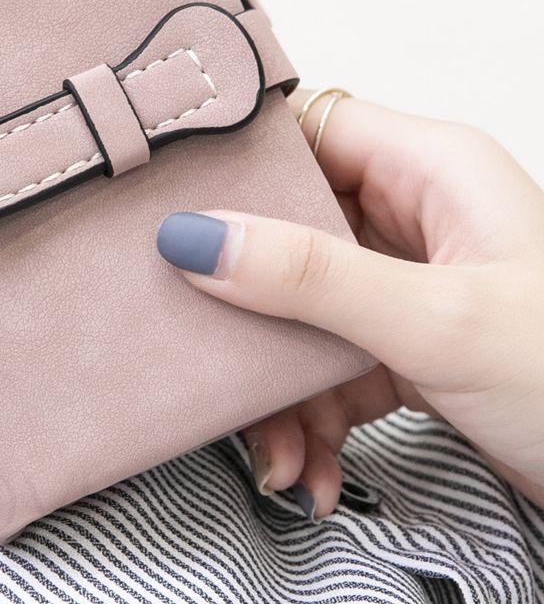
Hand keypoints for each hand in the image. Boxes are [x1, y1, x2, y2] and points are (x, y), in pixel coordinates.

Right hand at [155, 89, 543, 516]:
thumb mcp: (435, 322)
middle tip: (207, 352)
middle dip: (248, 310)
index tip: (168, 207)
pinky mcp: (411, 346)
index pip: (307, 131)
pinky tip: (313, 472)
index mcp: (434, 170)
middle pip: (291, 233)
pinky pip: (331, 366)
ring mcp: (412, 285)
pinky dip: (313, 420)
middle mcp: (419, 217)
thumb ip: (312, 278)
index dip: (237, 166)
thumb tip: (198, 237)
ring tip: (278, 454)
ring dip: (278, 388)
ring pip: (302, 311)